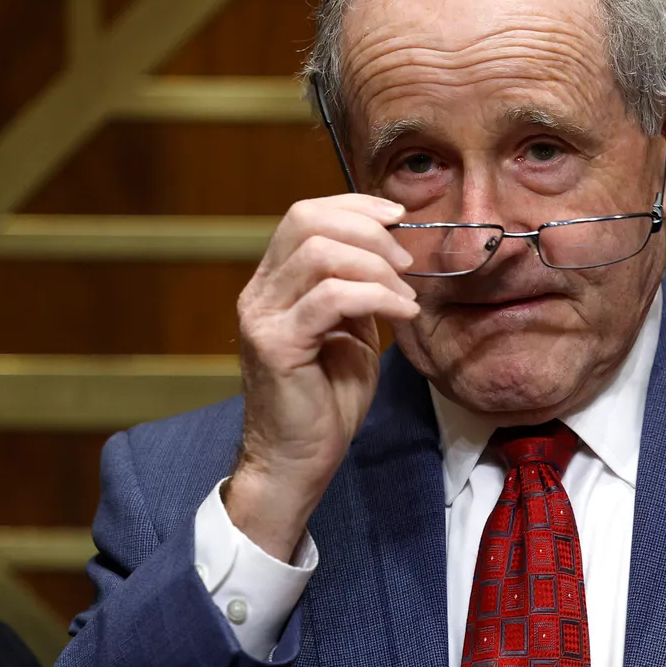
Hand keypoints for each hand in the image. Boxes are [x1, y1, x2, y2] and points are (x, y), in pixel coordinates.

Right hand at [226, 194, 417, 560]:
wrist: (297, 461)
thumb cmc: (326, 400)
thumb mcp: (349, 331)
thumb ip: (357, 289)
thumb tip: (391, 254)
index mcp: (274, 283)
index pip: (304, 214)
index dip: (354, 205)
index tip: (398, 215)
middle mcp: (259, 292)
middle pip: (308, 220)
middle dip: (369, 231)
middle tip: (405, 263)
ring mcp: (262, 317)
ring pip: (320, 253)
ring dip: (377, 267)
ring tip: (405, 297)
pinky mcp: (276, 344)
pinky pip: (330, 297)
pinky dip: (376, 297)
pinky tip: (400, 314)